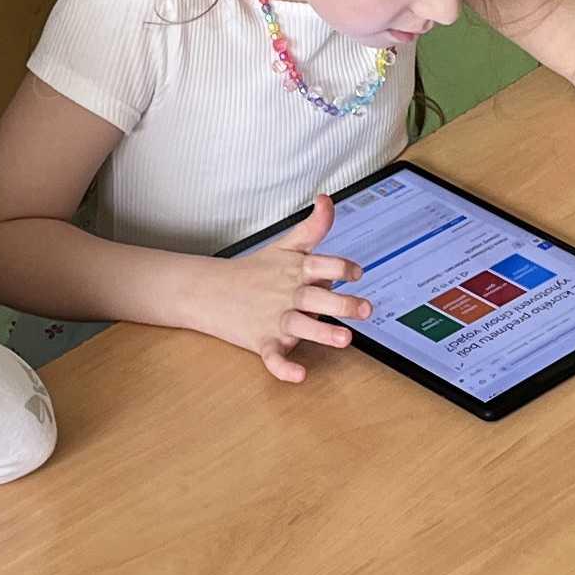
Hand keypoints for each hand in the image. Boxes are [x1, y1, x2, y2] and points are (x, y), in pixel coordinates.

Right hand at [203, 191, 372, 383]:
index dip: (341, 267)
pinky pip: (274, 357)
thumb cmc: (255, 270)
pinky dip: (284, 367)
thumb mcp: (285, 246)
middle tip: (364, 309)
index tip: (356, 272)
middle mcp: (287, 295)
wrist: (209, 291)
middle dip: (341, 303)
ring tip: (344, 339)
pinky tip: (299, 375)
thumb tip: (327, 199)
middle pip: (316, 297)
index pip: (322, 264)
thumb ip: (312, 227)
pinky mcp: (263, 341)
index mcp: (295, 271)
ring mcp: (274, 319)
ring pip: (300, 326)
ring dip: (322, 332)